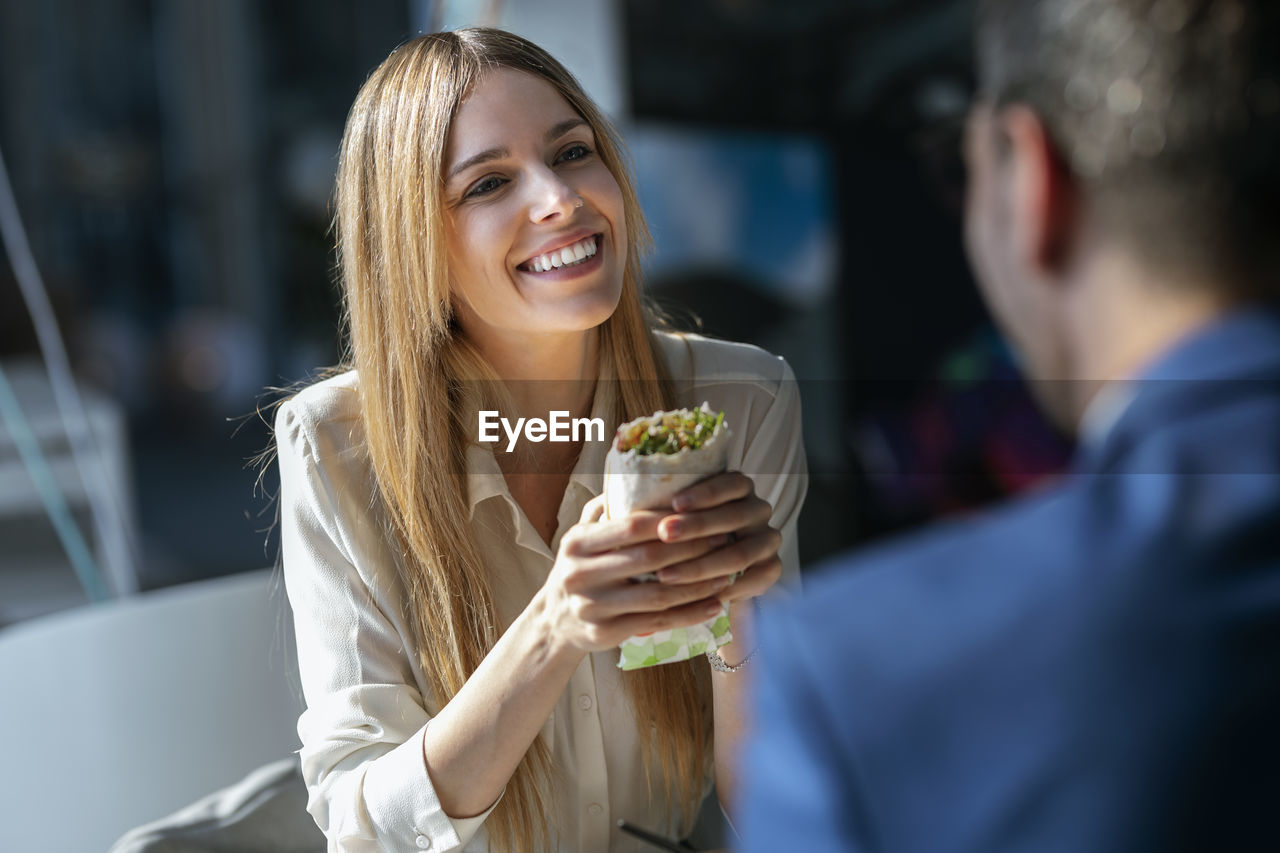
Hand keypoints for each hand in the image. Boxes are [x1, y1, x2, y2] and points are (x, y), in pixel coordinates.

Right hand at [538, 495, 735, 654]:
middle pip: (648, 559)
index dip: (669, 520)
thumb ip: (606, 507)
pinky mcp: (605, 634)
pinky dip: (689, 614)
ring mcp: (592, 607)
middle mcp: (580, 574)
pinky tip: (713, 605)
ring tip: (727, 574)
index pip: (630, 526)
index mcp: (577, 543)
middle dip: (691, 549)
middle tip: (724, 539)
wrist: (555, 622)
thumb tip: (637, 471)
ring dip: (697, 585)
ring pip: (657, 595)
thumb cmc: (581, 568)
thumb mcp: (582, 535)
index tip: (702, 513)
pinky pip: (656, 623)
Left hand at [651, 471, 781, 604]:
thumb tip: (621, 507)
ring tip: (667, 574)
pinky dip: (724, 589)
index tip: (674, 502)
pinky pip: (751, 580)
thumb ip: (666, 509)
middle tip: (664, 533)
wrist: (721, 570)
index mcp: (740, 488)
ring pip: (739, 553)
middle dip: (696, 526)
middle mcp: (758, 510)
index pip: (729, 483)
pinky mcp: (772, 568)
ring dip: (701, 565)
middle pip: (732, 517)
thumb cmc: (690, 534)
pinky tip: (696, 596)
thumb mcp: (681, 515)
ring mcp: (767, 540)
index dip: (704, 493)